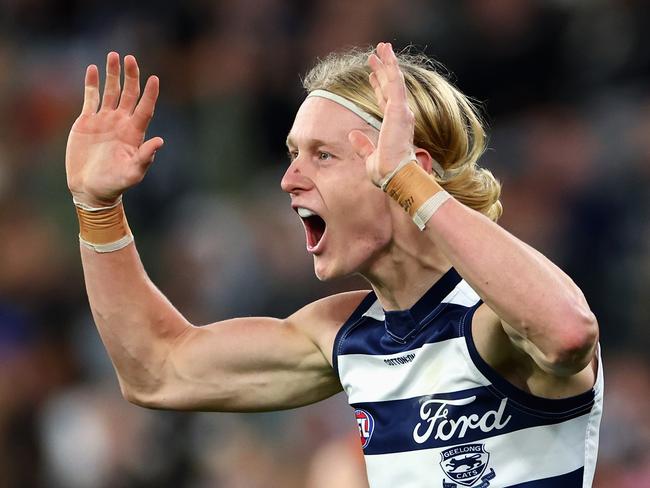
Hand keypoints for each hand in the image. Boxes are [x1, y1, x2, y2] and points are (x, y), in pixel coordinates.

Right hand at [65, 52, 163, 205]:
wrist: (90, 188)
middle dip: (131, 76)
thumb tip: (160, 141)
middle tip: (130, 58)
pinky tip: (92, 69)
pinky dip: (91, 83)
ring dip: (112, 74)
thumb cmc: (115, 184)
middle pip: (129, 94)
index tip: (154, 78)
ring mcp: (105, 120)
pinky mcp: (87, 121)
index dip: (150, 94)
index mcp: (134, 133)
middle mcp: (121, 122)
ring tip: (113, 56)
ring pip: (110, 91)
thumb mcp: (133, 173)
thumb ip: (146, 157)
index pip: (145, 108)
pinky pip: (90, 98)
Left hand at [348, 42, 414, 186]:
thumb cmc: (386, 172)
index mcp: (393, 126)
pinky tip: (386, 53)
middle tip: (375, 54)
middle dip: (382, 70)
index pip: (385, 101)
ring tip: (381, 46)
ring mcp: (401, 112)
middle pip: (389, 87)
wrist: (395, 176)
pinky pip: (395, 82)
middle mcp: (400, 116)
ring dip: (388, 62)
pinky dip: (391, 66)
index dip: (378, 87)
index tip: (372, 76)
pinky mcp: (399, 109)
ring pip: (394, 80)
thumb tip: (352, 135)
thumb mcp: (369, 157)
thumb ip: (362, 145)